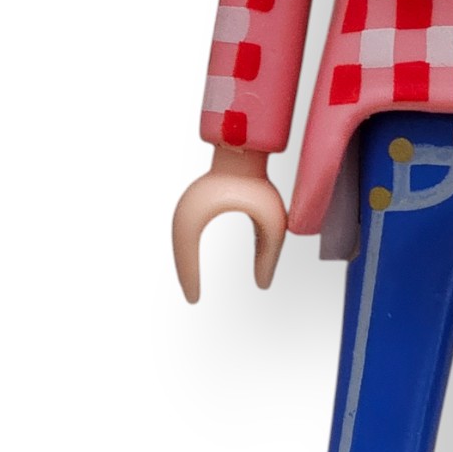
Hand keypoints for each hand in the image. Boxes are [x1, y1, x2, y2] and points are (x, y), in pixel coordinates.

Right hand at [172, 147, 287, 302]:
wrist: (244, 152)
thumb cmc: (259, 184)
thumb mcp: (272, 222)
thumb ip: (270, 254)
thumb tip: (263, 285)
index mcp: (199, 211)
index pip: (186, 252)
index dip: (189, 277)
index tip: (194, 299)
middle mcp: (186, 208)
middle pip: (180, 249)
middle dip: (185, 274)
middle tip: (193, 299)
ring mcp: (188, 204)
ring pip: (181, 242)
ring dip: (186, 263)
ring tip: (192, 288)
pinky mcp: (194, 203)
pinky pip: (186, 233)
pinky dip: (188, 252)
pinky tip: (196, 267)